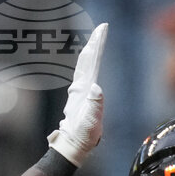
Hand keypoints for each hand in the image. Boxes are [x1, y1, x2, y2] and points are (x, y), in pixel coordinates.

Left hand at [47, 22, 107, 166]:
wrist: (72, 146)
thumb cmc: (82, 137)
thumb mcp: (91, 123)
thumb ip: (94, 105)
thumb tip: (96, 87)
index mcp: (84, 90)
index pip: (92, 63)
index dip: (97, 46)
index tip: (102, 31)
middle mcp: (80, 88)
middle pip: (87, 60)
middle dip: (94, 44)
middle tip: (101, 29)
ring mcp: (80, 92)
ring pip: (85, 66)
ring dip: (91, 52)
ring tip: (96, 40)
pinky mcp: (82, 98)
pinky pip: (85, 75)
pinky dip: (88, 64)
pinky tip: (88, 62)